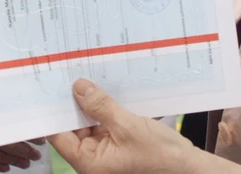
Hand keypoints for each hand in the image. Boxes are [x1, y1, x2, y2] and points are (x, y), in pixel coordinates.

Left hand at [48, 79, 207, 173]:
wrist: (190, 168)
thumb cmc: (161, 157)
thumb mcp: (128, 126)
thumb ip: (101, 106)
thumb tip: (78, 88)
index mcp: (89, 163)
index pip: (59, 136)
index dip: (54, 112)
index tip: (50, 88)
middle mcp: (94, 161)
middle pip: (73, 129)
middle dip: (74, 104)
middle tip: (70, 75)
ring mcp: (106, 154)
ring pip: (89, 125)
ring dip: (91, 105)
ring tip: (88, 78)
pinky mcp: (118, 146)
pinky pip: (105, 125)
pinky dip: (105, 110)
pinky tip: (106, 91)